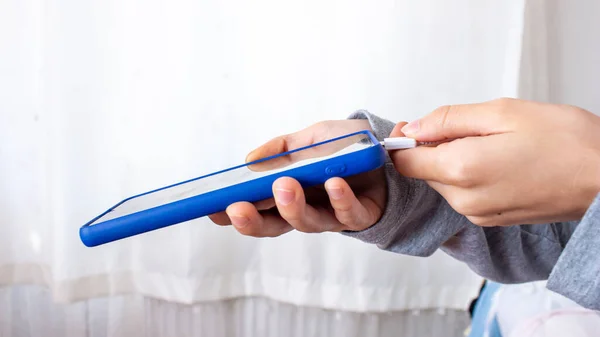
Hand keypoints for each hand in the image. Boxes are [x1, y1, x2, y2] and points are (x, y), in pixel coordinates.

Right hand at [208, 120, 392, 236]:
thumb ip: (280, 149)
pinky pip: (349, 214)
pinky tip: (334, 183)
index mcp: (287, 193)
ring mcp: (331, 214)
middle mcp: (306, 208)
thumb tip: (250, 162)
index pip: (255, 209)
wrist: (383, 147)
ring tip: (285, 186)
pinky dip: (340, 199)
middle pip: (274, 225)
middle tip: (237, 208)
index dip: (233, 214)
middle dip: (253, 220)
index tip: (211, 210)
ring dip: (293, 207)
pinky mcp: (361, 214)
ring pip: (308, 223)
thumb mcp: (307, 140)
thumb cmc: (341, 146)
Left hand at [391, 98, 599, 225]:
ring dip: (454, 161)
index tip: (415, 125)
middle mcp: (463, 199)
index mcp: (461, 170)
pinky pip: (464, 195)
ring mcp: (478, 214)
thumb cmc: (566, 142)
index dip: (403, 141)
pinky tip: (500, 162)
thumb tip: (413, 128)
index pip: (404, 162)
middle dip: (434, 147)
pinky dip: (470, 176)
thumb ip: (449, 120)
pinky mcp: (491, 220)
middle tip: (469, 128)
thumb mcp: (504, 113)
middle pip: (424, 171)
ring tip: (494, 144)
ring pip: (443, 182)